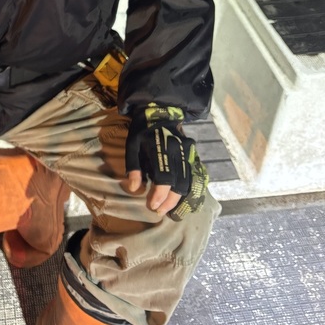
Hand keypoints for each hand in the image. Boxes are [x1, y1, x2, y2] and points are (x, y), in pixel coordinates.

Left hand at [124, 103, 208, 219]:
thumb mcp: (132, 145)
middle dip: (170, 201)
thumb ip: (133, 166)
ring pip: (188, 182)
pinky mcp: (192, 155)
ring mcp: (188, 154)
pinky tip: (177, 198)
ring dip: (179, 198)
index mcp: (161, 149)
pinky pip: (191, 176)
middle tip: (158, 211)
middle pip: (179, 184)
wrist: (160, 112)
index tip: (152, 206)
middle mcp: (178, 153)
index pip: (164, 178)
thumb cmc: (142, 130)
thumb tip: (134, 188)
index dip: (159, 195)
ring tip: (167, 209)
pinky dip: (186, 190)